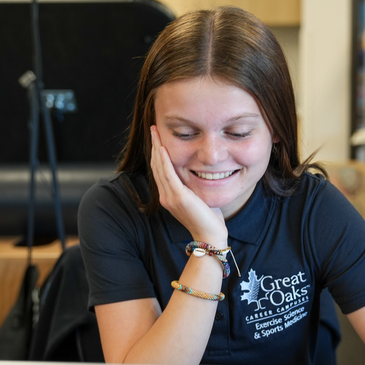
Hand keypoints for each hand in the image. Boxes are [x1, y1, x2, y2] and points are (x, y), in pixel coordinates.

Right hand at [149, 126, 227, 244]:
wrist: (210, 236)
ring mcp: (170, 197)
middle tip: (153, 128)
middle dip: (155, 146)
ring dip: (157, 148)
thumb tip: (199, 172)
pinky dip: (164, 160)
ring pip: (160, 167)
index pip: (160, 170)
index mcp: (169, 196)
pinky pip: (168, 175)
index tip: (158, 137)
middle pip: (156, 166)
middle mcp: (165, 196)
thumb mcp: (199, 198)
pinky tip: (163, 148)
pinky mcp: (178, 197)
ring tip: (155, 132)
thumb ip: (194, 186)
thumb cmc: (209, 219)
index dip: (158, 153)